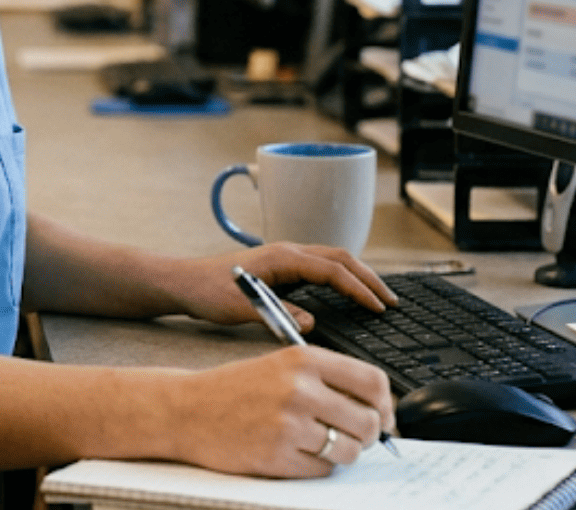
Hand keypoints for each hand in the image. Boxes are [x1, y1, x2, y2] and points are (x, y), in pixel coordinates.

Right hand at [162, 345, 394, 476]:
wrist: (184, 410)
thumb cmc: (235, 390)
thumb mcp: (280, 366)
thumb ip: (327, 380)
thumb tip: (381, 413)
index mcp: (303, 359)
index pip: (373, 382)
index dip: (386, 405)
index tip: (382, 416)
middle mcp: (299, 387)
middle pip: (368, 421)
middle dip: (366, 435)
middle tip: (350, 436)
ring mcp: (288, 422)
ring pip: (349, 450)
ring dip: (341, 453)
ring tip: (317, 444)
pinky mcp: (277, 454)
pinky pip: (322, 469)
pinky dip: (315, 466)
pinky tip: (293, 452)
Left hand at [168, 243, 395, 330]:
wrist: (182, 282)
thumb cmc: (206, 291)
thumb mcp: (241, 308)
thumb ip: (278, 315)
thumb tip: (312, 324)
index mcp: (281, 257)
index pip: (332, 269)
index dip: (358, 289)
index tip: (379, 308)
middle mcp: (287, 252)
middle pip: (340, 257)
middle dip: (369, 277)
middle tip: (392, 301)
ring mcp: (284, 258)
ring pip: (332, 259)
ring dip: (358, 275)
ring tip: (380, 297)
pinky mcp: (281, 268)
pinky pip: (321, 268)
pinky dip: (342, 277)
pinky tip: (349, 294)